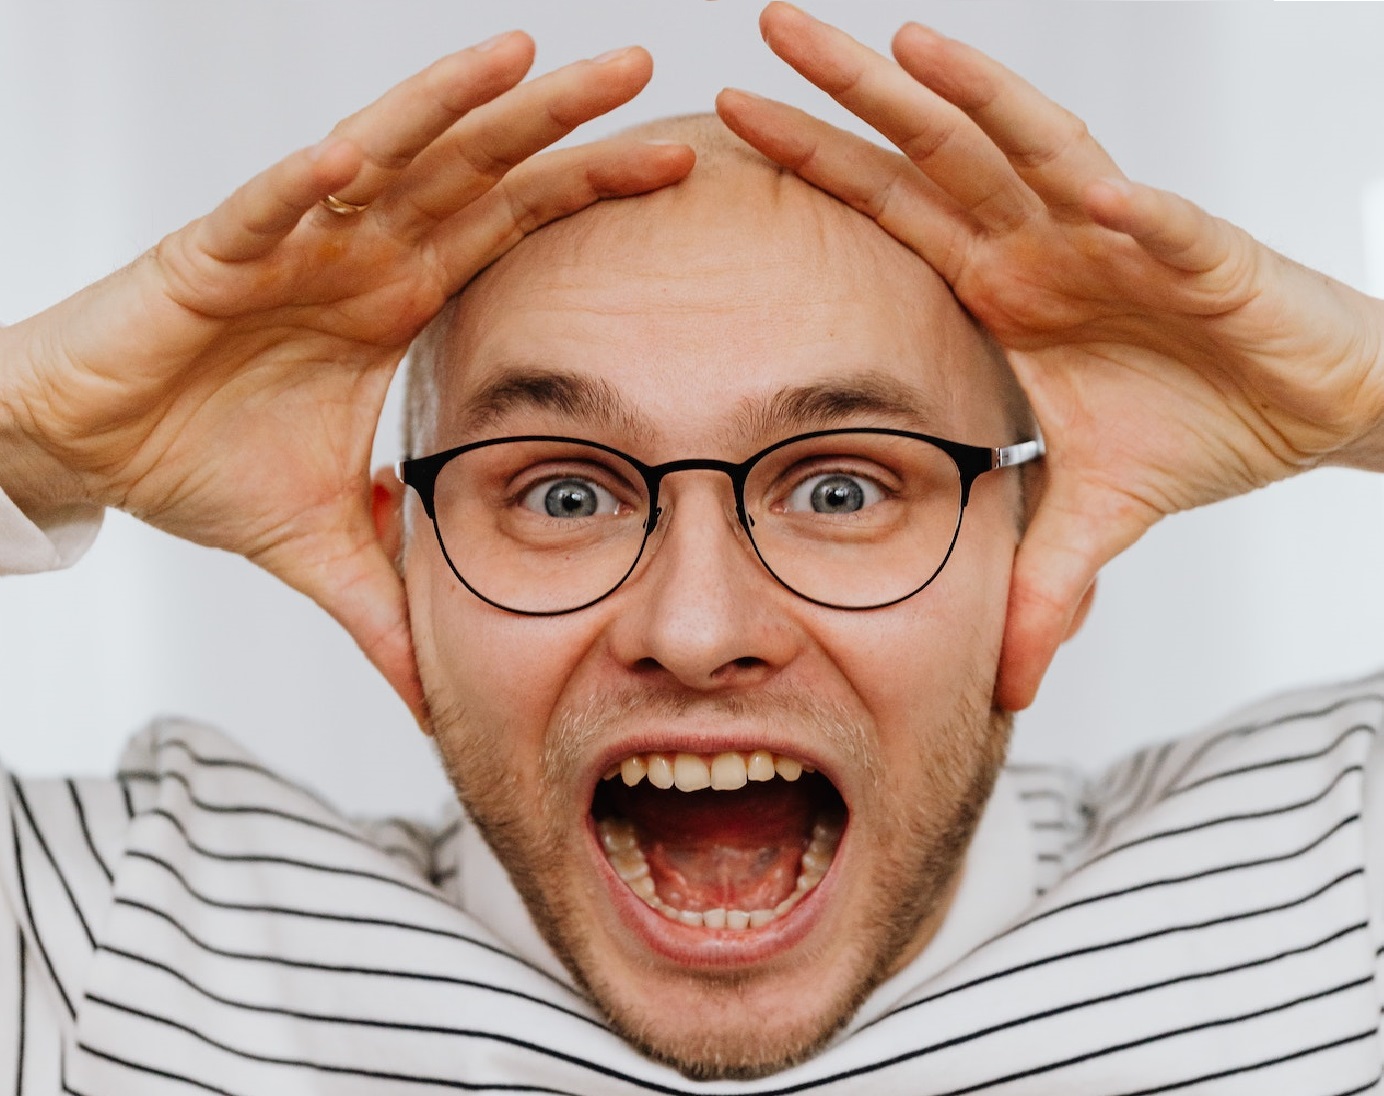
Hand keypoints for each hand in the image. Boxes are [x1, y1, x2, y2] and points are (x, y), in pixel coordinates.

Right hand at [0, 34, 693, 716]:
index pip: (513, 228)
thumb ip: (392, 607)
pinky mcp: (211, 256)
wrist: (90, 447)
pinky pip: (267, 209)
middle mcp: (361, 255)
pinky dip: (309, 183)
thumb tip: (438, 699)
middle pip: (476, 169)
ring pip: (386, 157)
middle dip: (557, 120)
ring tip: (529, 57)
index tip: (674, 168)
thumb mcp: (326, 543)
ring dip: (453, 105)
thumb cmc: (201, 461)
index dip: (588, 191)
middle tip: (646, 70)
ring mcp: (292, 246)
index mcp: (400, 299)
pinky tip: (359, 155)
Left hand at [717, 2, 1383, 709]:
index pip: (891, 211)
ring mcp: (1120, 240)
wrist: (1314, 410)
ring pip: (1034, 151)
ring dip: (972, 97)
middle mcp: (1046, 243)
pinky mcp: (1205, 260)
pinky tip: (1094, 190)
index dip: (819, 163)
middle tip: (769, 24)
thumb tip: (1001, 683)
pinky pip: (1162, 228)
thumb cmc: (1198, 426)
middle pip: (934, 150)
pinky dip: (1131, 212)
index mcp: (1003, 285)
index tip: (736, 121)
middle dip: (855, 89)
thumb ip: (1036, 582)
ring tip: (901, 46)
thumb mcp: (1092, 514)